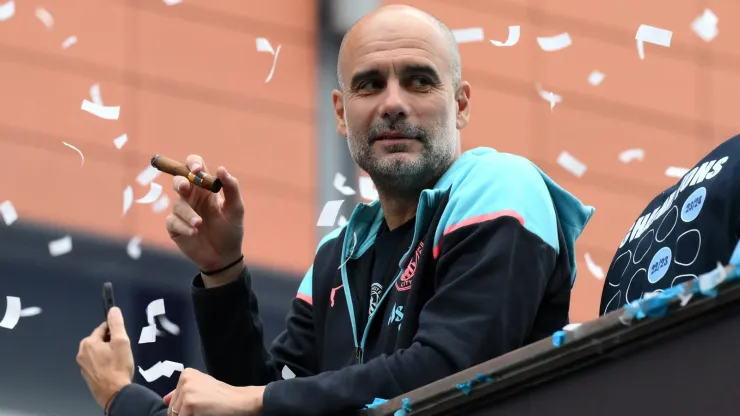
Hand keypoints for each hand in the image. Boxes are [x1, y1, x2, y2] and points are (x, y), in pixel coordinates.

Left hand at [77, 307, 133, 409]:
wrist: (114, 393)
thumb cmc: (118, 366)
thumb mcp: (121, 342)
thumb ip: (116, 324)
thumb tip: (113, 310)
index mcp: (88, 343)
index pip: (103, 328)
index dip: (115, 332)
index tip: (122, 340)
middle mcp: (82, 353)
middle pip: (100, 340)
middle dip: (111, 343)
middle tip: (122, 351)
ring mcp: (83, 365)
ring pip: (98, 352)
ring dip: (107, 353)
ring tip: (118, 361)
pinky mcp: (87, 375)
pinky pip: (96, 363)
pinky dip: (104, 363)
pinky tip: (113, 369)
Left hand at [163, 368, 263, 415]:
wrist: (239, 400)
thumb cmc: (223, 396)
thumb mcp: (201, 389)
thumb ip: (181, 393)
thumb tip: (165, 400)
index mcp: (186, 374)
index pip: (174, 400)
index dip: (184, 408)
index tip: (200, 404)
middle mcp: (184, 379)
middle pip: (173, 409)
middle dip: (185, 414)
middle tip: (204, 409)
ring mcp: (186, 390)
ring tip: (204, 411)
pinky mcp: (189, 403)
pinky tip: (205, 414)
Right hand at [166, 155, 244, 272]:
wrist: (224, 256)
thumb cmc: (231, 230)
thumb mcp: (236, 209)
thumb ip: (231, 188)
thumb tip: (221, 169)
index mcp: (206, 189)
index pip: (195, 168)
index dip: (193, 163)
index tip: (197, 170)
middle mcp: (192, 197)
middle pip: (179, 180)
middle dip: (180, 182)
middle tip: (185, 187)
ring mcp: (182, 212)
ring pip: (177, 204)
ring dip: (188, 213)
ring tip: (199, 224)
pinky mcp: (175, 227)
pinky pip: (172, 221)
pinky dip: (183, 226)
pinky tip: (194, 233)